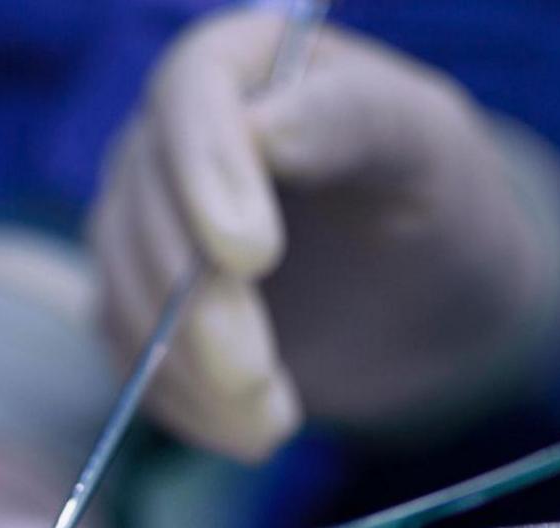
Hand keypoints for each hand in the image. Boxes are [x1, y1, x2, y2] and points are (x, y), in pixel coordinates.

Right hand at [89, 8, 559, 460]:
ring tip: (274, 425)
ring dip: (189, 369)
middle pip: (149, 206)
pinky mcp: (137, 303)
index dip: (209, 172)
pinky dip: (181, 403)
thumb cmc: (434, 196)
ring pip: (125, 289)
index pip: (192, 93)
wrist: (421, 291)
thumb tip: (267, 131)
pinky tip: (248, 432)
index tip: (253, 256)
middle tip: (257, 379)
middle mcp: (172, 133)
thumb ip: (355, 118)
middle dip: (197, 304)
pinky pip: (129, 355)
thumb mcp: (424, 143)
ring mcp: (143, 220)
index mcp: (242, 64)